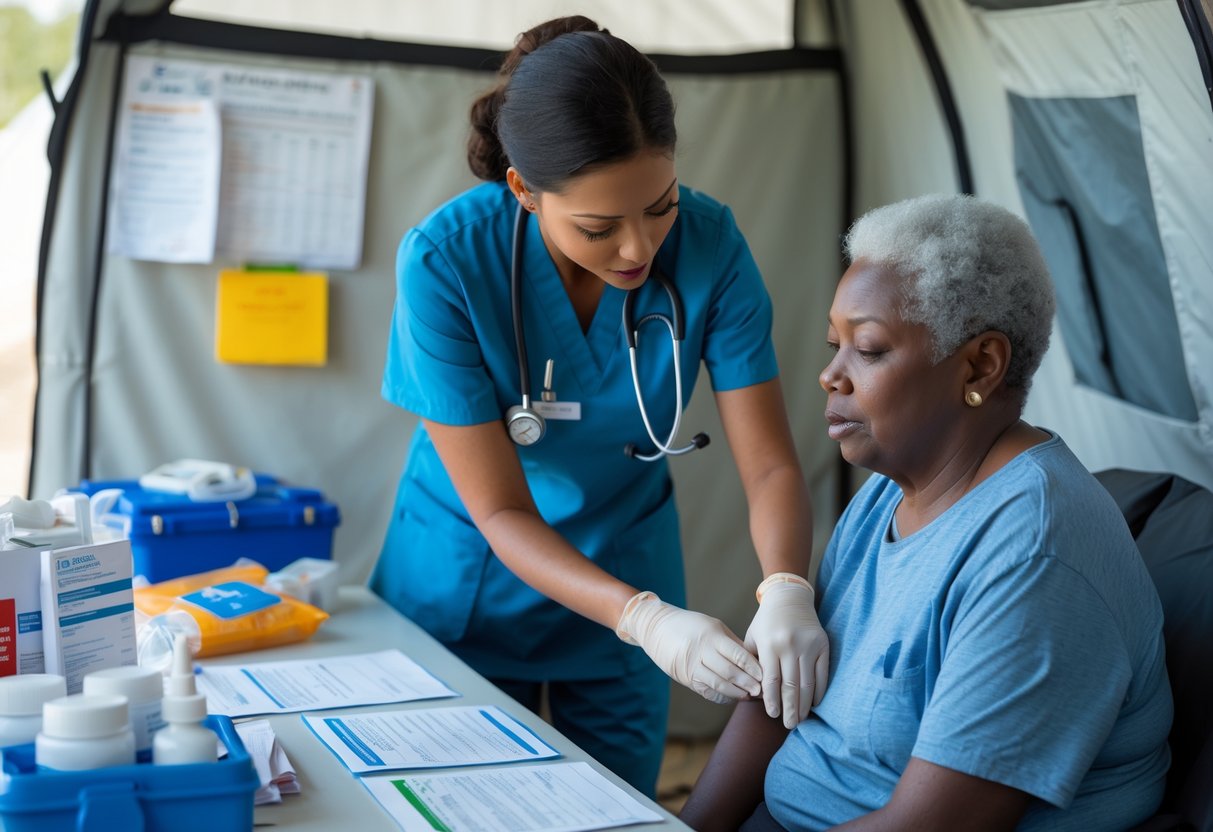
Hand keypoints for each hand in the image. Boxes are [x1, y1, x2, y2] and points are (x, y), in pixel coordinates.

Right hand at [617, 592, 762, 703]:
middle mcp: (701, 651)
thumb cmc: (692, 625)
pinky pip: (707, 691)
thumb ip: (732, 643)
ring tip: (750, 695)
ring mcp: (692, 666)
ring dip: (736, 692)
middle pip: (729, 672)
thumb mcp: (713, 626)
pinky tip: (733, 697)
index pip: (737, 654)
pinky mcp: (686, 678)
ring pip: (718, 684)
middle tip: (762, 691)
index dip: (752, 667)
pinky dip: (722, 696)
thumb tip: (756, 660)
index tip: (766, 675)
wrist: (657, 628)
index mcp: (711, 635)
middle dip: (748, 683)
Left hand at [745, 579, 829, 727]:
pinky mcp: (823, 645)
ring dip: (804, 704)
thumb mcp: (753, 638)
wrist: (789, 598)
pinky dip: (819, 691)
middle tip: (789, 725)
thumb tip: (752, 694)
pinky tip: (814, 703)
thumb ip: (751, 663)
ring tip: (800, 719)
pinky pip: (822, 673)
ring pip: (808, 683)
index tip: (774, 715)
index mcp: (770, 644)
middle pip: (791, 685)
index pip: (771, 680)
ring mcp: (808, 645)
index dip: (773, 701)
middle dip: (790, 709)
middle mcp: (790, 645)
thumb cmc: (766, 622)